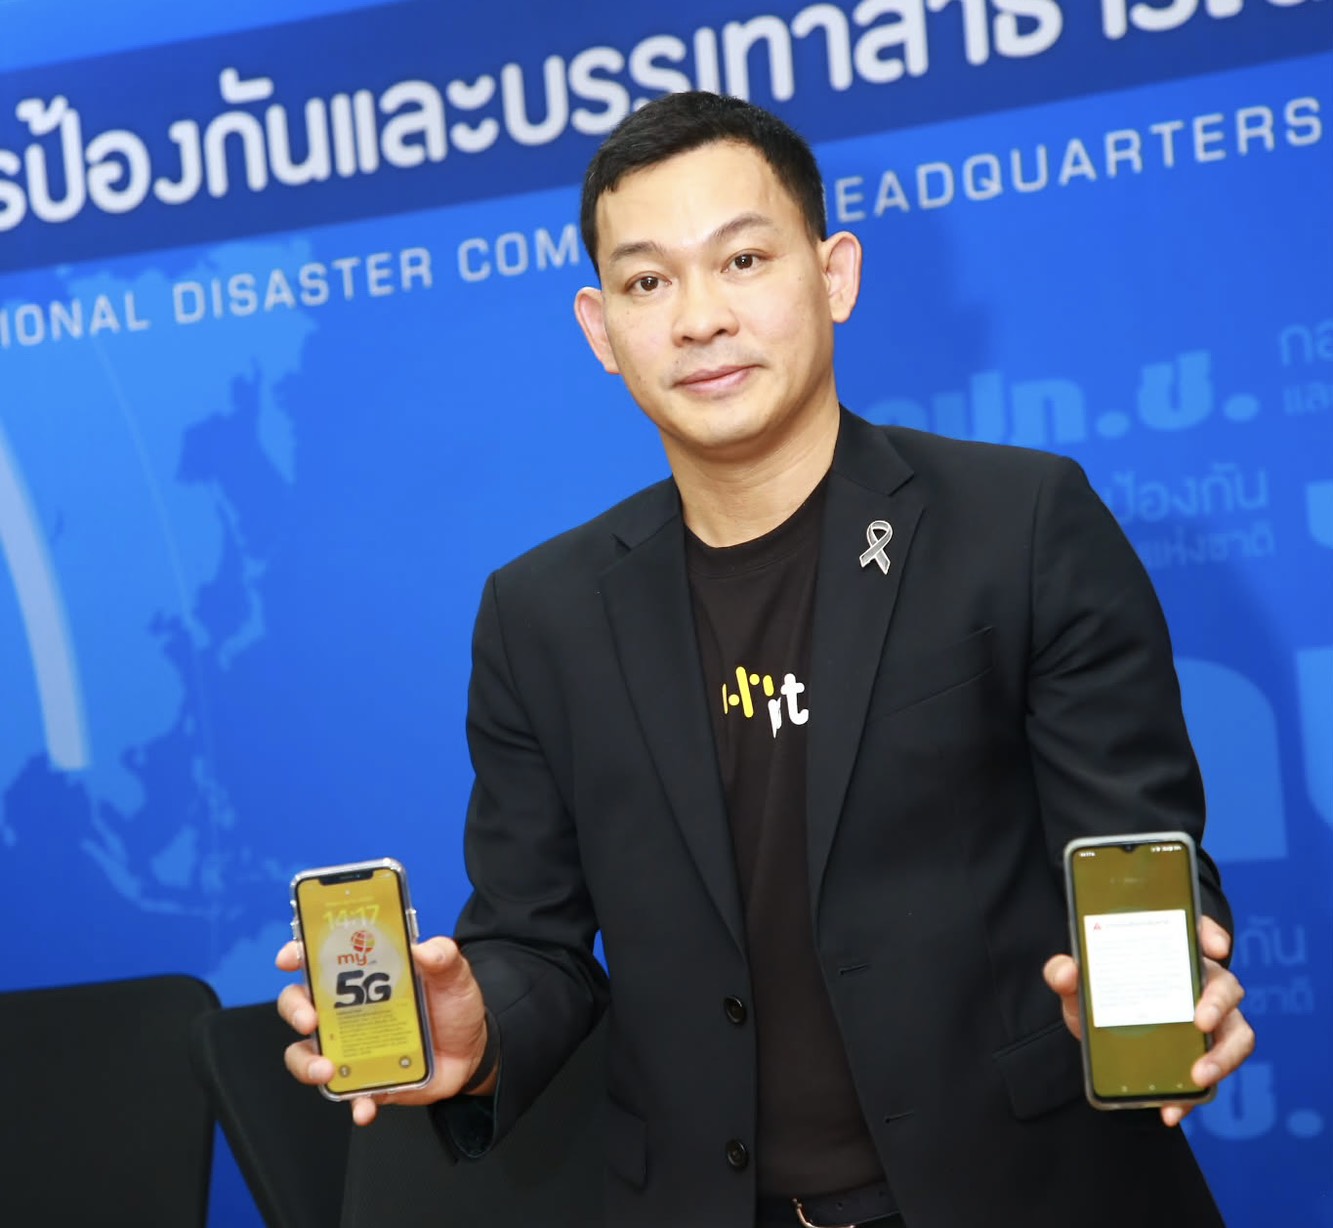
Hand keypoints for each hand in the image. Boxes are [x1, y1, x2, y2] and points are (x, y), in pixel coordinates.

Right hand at [276, 935, 494, 1125]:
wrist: (471, 1053)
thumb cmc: (453, 1006)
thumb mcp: (454, 976)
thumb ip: (443, 957)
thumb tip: (424, 950)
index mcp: (363, 976)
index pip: (320, 959)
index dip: (298, 954)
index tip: (289, 958)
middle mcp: (347, 1010)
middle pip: (299, 1004)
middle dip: (295, 1010)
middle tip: (310, 1020)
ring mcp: (349, 1047)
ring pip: (305, 1054)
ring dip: (307, 1064)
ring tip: (327, 1071)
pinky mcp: (362, 1080)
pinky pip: (344, 1094)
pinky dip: (351, 1103)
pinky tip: (364, 1108)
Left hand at [1042, 915, 1254, 1126]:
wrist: (1100, 1038)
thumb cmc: (1098, 996)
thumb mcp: (1077, 985)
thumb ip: (1064, 974)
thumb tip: (1065, 971)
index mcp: (1173, 953)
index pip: (1200, 931)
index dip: (1211, 933)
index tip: (1215, 946)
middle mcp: (1200, 984)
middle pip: (1226, 985)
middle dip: (1218, 1002)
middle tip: (1200, 1020)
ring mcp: (1211, 1022)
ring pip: (1237, 1033)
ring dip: (1224, 1056)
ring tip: (1199, 1076)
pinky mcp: (1207, 1058)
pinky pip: (1214, 1076)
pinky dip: (1195, 1097)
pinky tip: (1172, 1110)